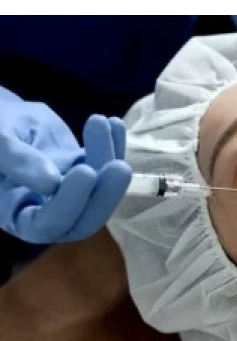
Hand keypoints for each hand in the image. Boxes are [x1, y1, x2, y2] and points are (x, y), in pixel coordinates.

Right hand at [0, 101, 131, 242]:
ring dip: (110, 160)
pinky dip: (114, 146)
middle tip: (120, 167)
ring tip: (104, 123)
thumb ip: (17, 162)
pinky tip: (115, 123)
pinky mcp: (84, 175)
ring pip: (100, 192)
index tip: (85, 170)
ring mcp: (70, 195)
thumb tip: (50, 184)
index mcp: (17, 215)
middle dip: (106, 194)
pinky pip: (105, 167)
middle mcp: (47, 213)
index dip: (70, 202)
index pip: (49, 224)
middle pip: (85, 220)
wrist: (1, 116)